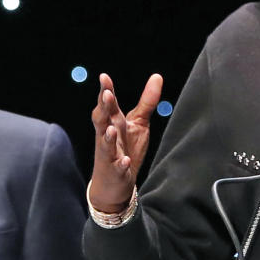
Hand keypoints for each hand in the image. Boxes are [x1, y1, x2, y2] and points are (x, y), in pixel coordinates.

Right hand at [90, 73, 162, 212]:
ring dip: (107, 136)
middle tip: (105, 94)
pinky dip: (120, 165)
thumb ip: (146, 101)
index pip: (108, 105)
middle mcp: (107, 137)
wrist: (114, 183)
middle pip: (102, 120)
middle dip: (103, 108)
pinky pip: (117, 168)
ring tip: (111, 128)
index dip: (106, 90)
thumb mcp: (138, 123)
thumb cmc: (125, 148)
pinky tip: (124, 161)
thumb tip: (157, 76)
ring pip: (105, 144)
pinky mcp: (115, 172)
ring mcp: (109, 155)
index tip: (104, 77)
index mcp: (112, 123)